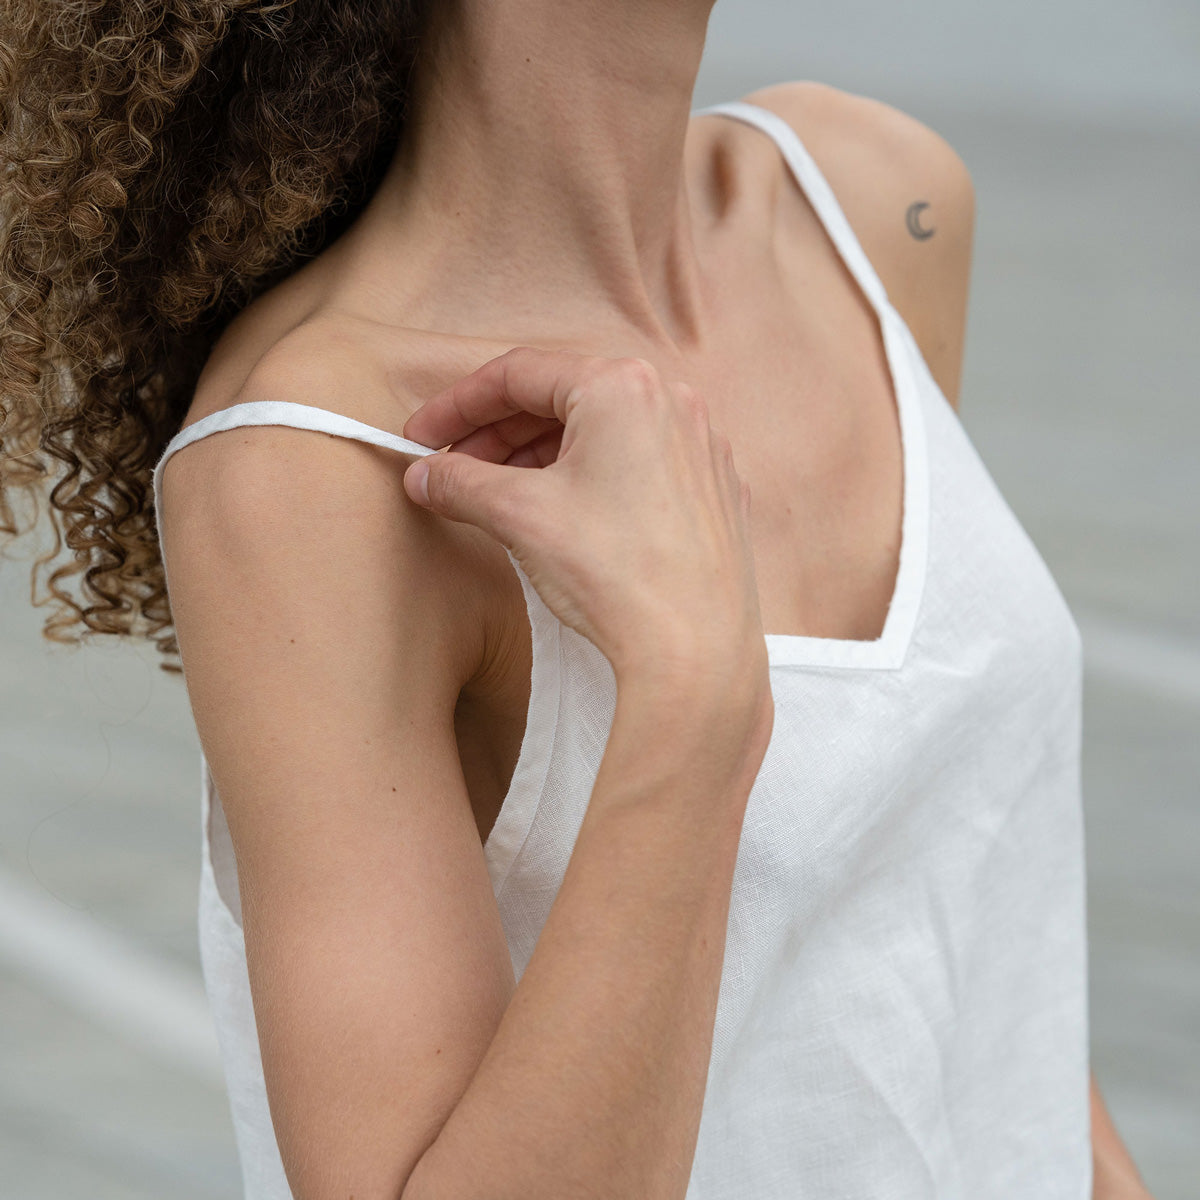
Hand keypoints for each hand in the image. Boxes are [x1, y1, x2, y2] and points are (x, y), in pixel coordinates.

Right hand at [401, 346, 766, 687]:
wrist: (693, 653)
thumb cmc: (616, 574)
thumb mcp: (519, 516)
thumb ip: (461, 483)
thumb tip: (425, 476)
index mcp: (622, 387)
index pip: (518, 375)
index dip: (457, 406)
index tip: (422, 438)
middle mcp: (671, 401)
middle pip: (561, 399)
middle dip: (497, 433)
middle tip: (451, 469)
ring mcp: (700, 446)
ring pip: (600, 431)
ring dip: (539, 455)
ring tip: (495, 494)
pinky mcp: (713, 491)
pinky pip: (638, 463)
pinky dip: (589, 476)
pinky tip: (559, 512)